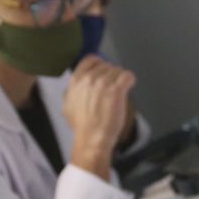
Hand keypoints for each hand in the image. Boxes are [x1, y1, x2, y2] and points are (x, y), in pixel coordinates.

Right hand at [63, 56, 135, 176]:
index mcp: (76, 80)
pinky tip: (128, 87)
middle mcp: (89, 79)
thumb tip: (77, 86)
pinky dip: (130, 80)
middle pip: (107, 66)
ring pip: (118, 70)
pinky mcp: (116, 90)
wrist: (91, 139)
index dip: (100, 64)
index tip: (104, 70)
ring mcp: (103, 83)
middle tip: (111, 89)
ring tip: (117, 93)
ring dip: (120, 80)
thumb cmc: (82, 126)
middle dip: (111, 76)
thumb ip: (73, 91)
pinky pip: (128, 75)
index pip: (91, 59)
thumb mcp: (68, 105)